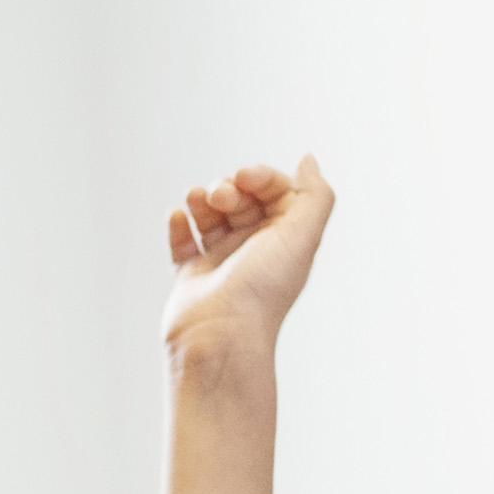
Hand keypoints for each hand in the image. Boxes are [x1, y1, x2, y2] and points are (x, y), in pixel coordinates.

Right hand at [163, 157, 335, 369]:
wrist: (220, 334)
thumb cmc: (262, 289)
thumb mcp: (303, 234)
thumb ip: (315, 193)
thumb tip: (307, 159)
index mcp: (285, 238)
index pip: (274, 189)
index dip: (260, 175)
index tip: (245, 178)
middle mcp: (255, 249)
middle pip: (241, 197)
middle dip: (228, 186)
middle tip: (221, 196)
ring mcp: (222, 261)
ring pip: (210, 214)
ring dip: (201, 197)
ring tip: (195, 199)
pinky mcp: (192, 275)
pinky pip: (182, 240)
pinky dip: (178, 223)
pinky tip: (177, 217)